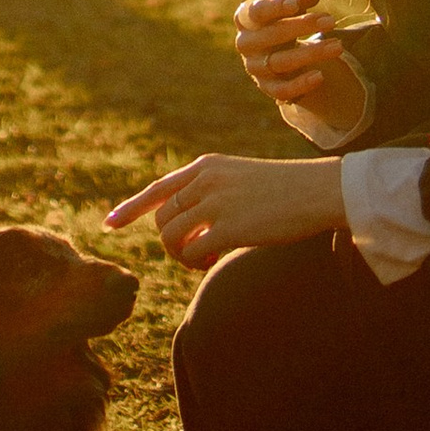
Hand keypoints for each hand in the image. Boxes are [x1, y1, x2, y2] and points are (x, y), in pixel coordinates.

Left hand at [104, 154, 346, 270]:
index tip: (110, 224)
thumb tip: (184, 228)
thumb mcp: (240, 179)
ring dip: (182, 255)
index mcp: (207, 166)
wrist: (319, 190)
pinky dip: (195, 263)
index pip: (159, 189)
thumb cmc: (285, 190)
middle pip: (162, 219)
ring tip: (205, 259)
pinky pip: (192, 252)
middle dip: (172, 243)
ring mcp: (215, 202)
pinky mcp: (229, 226)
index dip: (131, 208)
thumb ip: (209, 194)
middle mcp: (205, 180)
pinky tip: (213, 262)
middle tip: (197, 255)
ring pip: (171, 237)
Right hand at [234, 0, 368, 141]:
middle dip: (302, 27)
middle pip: (270, 35)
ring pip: (279, 62)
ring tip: (338, 46)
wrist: (281, 52)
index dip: (273, 7)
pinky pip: (281, 90)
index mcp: (246, 19)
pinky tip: (321, 75)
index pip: (255, 12)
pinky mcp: (268, 88)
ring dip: (310, 54)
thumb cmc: (284, 20)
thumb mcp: (293, 7)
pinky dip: (300, 84)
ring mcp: (255, 68)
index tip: (296, 4)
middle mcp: (246, 44)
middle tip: (331, 21)